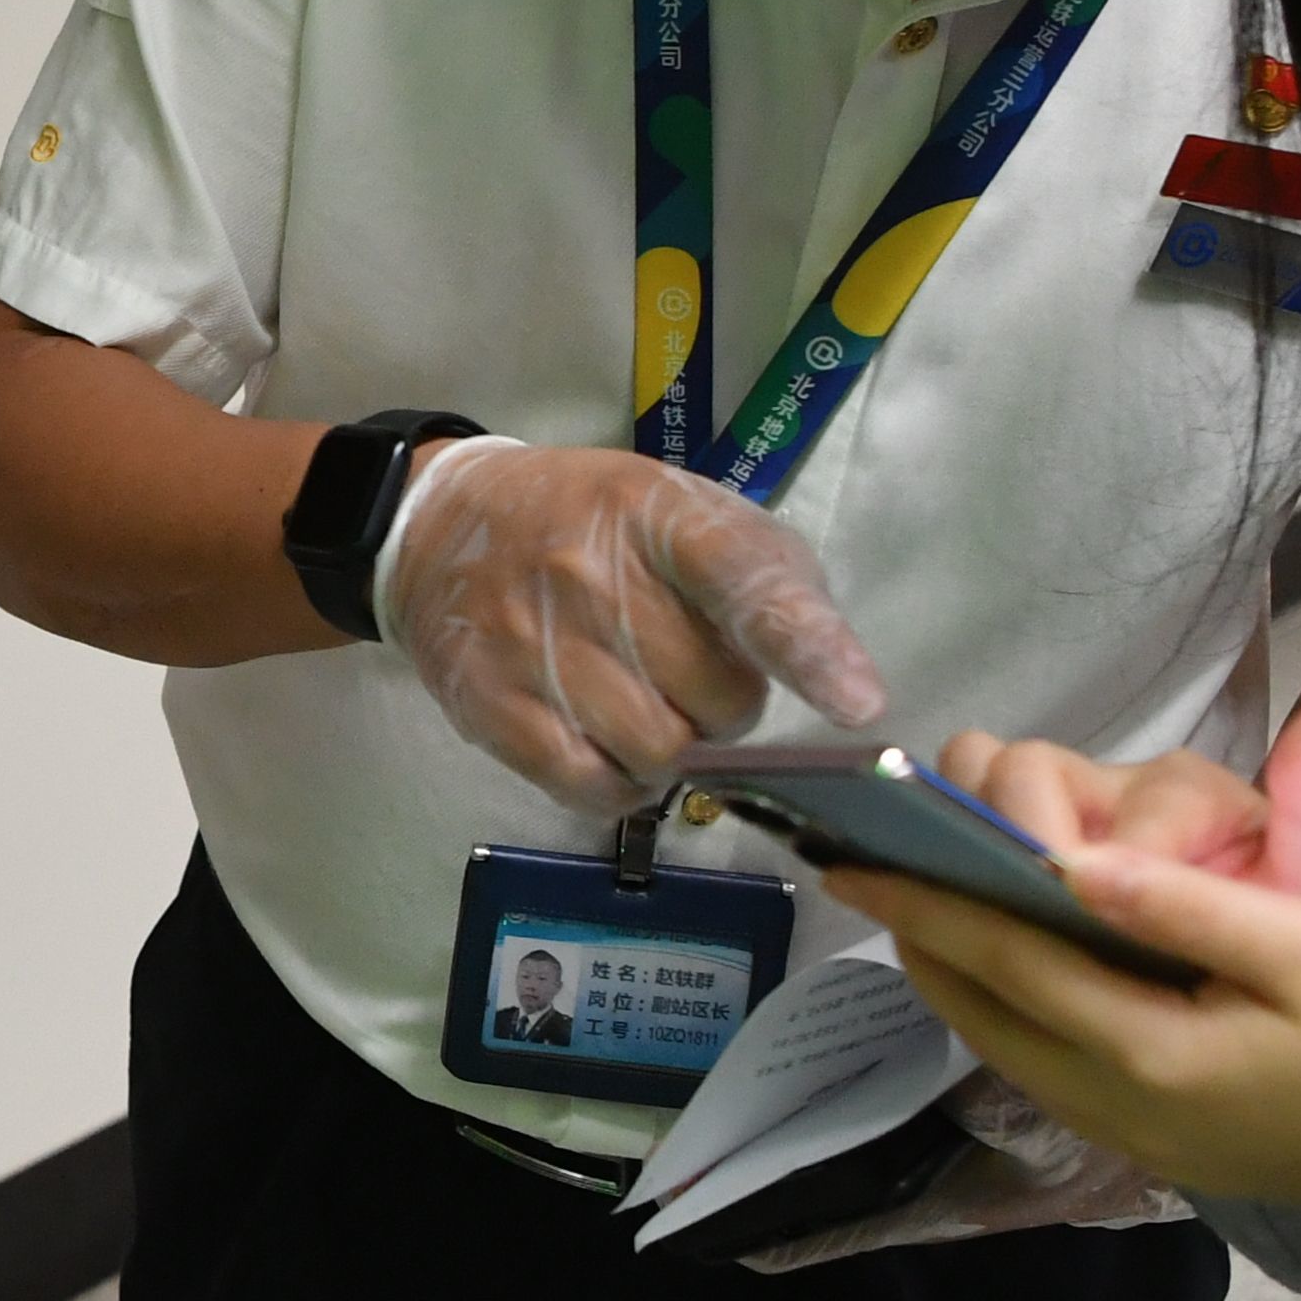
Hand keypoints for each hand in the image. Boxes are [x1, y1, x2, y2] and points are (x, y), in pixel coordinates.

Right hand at [383, 440, 887, 807]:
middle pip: (715, 699)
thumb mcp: (683, 513)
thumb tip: (825, 677)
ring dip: (675, 750)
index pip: (743, 580)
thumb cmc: (592, 523)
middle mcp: (591, 574)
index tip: (858, 703)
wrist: (442, 526)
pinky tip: (611, 748)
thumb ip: (765, 579)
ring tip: (648, 707)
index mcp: (657, 513)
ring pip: (658, 754)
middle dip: (726, 705)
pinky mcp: (490, 705)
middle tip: (691, 675)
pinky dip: (621, 787)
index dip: (807, 645)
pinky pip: (592, 788)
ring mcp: (533, 643)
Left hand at [826, 704, 1300, 1212]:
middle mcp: (1120, 1106)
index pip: (1010, 959)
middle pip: (985, 1009)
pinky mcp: (1156, 1143)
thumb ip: (1187, 904)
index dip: (928, 899)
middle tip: (866, 864)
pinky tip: (1003, 965)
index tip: (856, 851)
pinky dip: (1007, 1006)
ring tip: (916, 905)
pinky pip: (1046, 1065)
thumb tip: (1074, 858)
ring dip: (957, 974)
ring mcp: (1134, 1136)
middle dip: (922, 934)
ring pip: (1006, 1043)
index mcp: (1153, 1054)